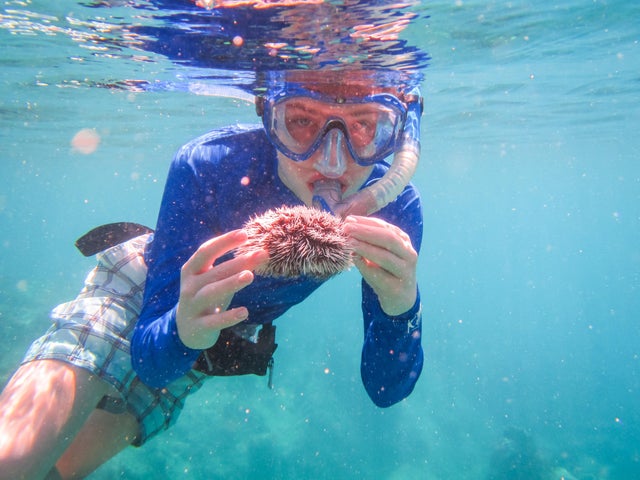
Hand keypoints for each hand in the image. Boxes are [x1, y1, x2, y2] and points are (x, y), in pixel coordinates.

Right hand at [176, 229, 267, 349]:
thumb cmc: (205, 296)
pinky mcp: (198, 326)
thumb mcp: (214, 280)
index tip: (245, 234)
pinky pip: (214, 321)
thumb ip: (232, 268)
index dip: (224, 242)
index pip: (206, 251)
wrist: (185, 329)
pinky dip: (229, 317)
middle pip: (215, 271)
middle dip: (239, 262)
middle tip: (261, 254)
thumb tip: (260, 252)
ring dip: (230, 283)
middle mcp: (189, 286)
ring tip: (250, 276)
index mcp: (191, 270)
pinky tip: (244, 312)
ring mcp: (192, 306)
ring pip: (211, 293)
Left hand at [343, 215, 417, 315]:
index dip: (366, 222)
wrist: (400, 299)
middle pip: (388, 238)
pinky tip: (355, 260)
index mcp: (404, 241)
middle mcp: (409, 254)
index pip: (385, 227)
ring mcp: (405, 272)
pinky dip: (366, 268)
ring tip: (350, 242)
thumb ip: (368, 241)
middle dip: (365, 231)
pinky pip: (380, 277)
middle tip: (347, 228)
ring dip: (365, 248)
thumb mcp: (379, 254)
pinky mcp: (397, 288)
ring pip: (385, 257)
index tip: (349, 219)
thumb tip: (348, 227)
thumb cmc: (386, 272)